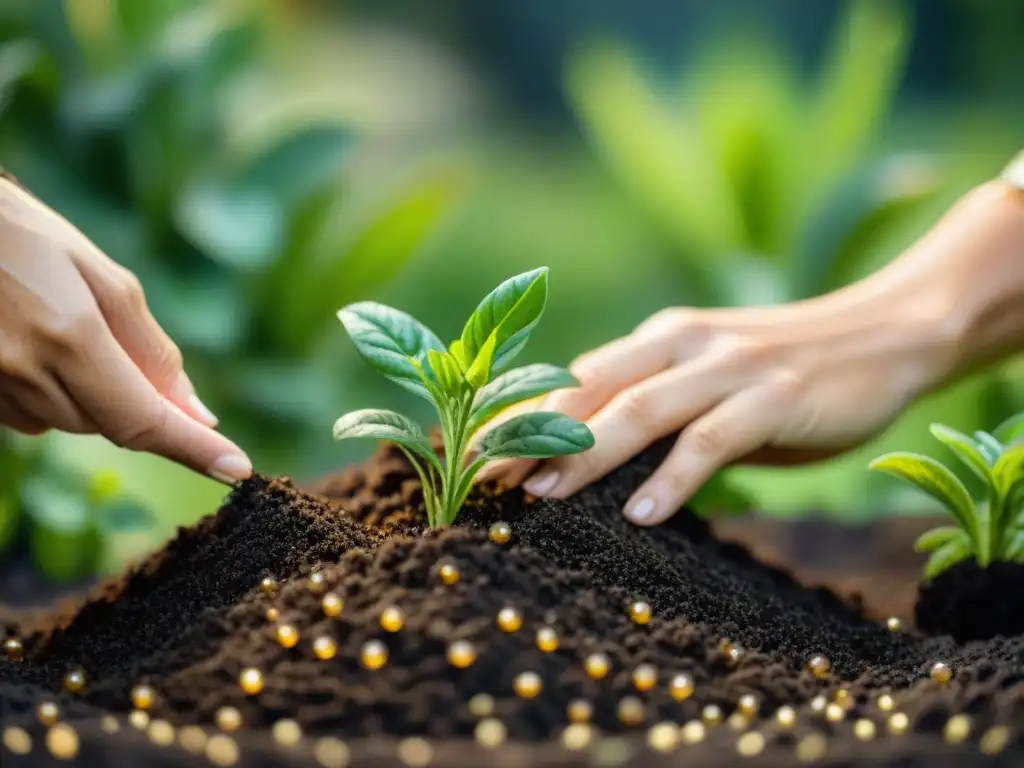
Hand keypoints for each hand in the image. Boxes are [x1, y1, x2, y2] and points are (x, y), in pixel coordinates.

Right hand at [0, 174, 251, 483]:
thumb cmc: (20, 233)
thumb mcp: (97, 273)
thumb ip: (150, 348)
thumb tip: (195, 412)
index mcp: (70, 337)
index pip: (146, 419)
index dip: (194, 449)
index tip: (237, 470)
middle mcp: (26, 372)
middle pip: (111, 425)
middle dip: (136, 401)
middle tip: (120, 346)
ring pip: (71, 423)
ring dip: (90, 395)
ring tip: (60, 327)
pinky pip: (30, 416)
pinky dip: (51, 394)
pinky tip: (33, 344)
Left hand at [484, 180, 1023, 524]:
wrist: (882, 333)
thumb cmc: (782, 371)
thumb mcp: (708, 380)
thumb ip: (654, 404)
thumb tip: (587, 455)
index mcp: (658, 342)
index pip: (572, 381)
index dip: (517, 417)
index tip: (468, 455)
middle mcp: (681, 345)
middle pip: (588, 393)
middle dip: (528, 437)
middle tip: (480, 481)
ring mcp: (726, 368)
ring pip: (638, 412)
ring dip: (585, 456)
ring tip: (540, 497)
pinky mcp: (771, 396)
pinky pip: (710, 440)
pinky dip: (674, 477)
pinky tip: (644, 514)